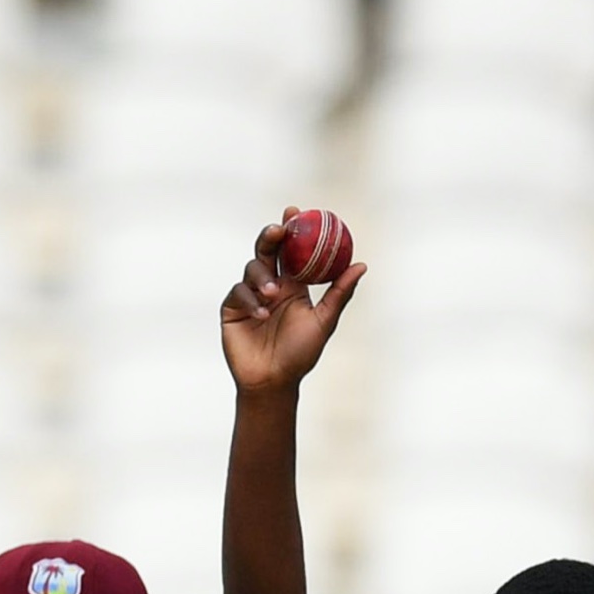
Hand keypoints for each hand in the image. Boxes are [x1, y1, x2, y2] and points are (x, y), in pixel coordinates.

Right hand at [220, 208, 366, 396]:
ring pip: (252, 268)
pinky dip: (250, 299)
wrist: (273, 382)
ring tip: (273, 294)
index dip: (292, 228)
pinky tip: (261, 314)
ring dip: (262, 276)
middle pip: (267, 250)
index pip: (291, 250)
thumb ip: (339, 293)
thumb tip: (361, 265)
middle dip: (271, 236)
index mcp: (293, 284)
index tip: (296, 211)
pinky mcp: (232, 308)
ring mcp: (249, 295)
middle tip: (278, 230)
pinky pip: (238, 292)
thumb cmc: (300, 354)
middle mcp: (271, 285)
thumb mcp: (324, 322)